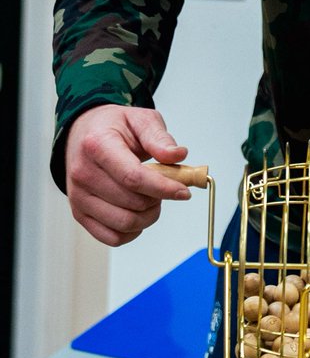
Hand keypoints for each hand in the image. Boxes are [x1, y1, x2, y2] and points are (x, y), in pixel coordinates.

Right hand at [64, 103, 190, 245]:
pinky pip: (112, 237)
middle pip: (131, 202)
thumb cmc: (114, 127)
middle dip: (159, 199)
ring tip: (153, 198)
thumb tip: (178, 155)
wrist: (85, 134)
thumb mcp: (141, 120)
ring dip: (148, 216)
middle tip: (166, 186)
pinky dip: (133, 231)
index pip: (133, 177)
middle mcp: (83, 174)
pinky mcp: (79, 214)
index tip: (184, 191)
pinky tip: (140, 213)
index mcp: (97, 146)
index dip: (163, 188)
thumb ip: (160, 138)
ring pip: (124, 224)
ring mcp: (78, 197)